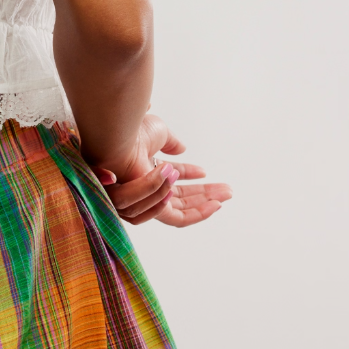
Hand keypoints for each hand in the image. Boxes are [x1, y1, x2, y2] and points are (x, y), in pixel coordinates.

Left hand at [92, 112, 231, 227]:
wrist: (119, 136)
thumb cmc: (132, 131)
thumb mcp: (158, 132)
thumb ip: (170, 142)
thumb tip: (183, 149)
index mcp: (144, 169)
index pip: (170, 181)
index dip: (191, 178)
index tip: (207, 173)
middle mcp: (143, 186)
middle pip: (177, 198)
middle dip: (205, 195)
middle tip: (229, 192)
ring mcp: (144, 198)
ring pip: (178, 211)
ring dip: (204, 204)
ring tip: (224, 196)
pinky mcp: (147, 208)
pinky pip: (173, 218)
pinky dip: (194, 212)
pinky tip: (212, 201)